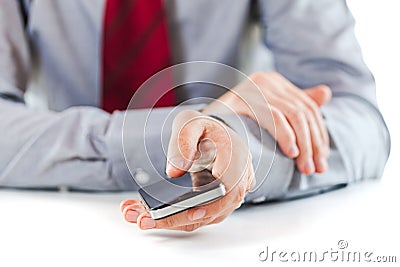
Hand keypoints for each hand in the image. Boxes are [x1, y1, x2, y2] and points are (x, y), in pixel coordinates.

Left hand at [121, 110, 254, 230]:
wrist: (212, 136)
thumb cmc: (203, 129)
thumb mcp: (190, 123)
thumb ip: (183, 141)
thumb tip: (174, 170)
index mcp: (236, 155)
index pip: (231, 183)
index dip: (215, 200)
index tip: (194, 209)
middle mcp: (238, 180)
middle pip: (214, 208)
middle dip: (178, 217)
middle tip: (145, 219)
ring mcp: (229, 196)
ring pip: (203, 217)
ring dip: (171, 221)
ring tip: (138, 217)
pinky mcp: (216, 205)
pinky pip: (198, 217)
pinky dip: (173, 219)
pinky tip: (148, 216)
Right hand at [202, 72, 331, 174]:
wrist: (201, 125)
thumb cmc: (235, 123)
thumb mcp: (269, 112)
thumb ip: (296, 103)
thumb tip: (326, 92)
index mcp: (275, 82)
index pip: (308, 107)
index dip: (319, 135)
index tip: (321, 159)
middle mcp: (266, 80)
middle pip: (303, 112)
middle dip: (314, 143)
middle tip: (315, 168)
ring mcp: (254, 86)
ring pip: (292, 115)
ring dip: (303, 144)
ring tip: (304, 165)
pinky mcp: (243, 98)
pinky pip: (273, 115)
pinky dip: (286, 135)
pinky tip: (291, 151)